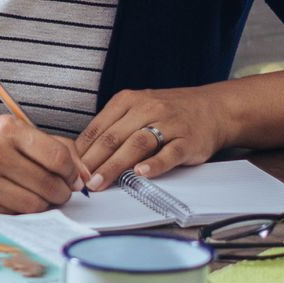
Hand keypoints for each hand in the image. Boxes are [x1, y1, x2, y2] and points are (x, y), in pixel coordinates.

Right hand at [0, 115, 85, 212]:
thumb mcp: (5, 132)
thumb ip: (47, 146)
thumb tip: (83, 173)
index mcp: (5, 129)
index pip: (57, 156)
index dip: (72, 172)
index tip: (72, 178)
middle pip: (49, 185)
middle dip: (59, 194)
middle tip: (55, 192)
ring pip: (33, 205)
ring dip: (41, 206)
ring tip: (33, 197)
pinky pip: (11, 216)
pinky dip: (18, 213)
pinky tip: (9, 202)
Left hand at [75, 87, 230, 189]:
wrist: (213, 108)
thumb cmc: (168, 112)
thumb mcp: (137, 109)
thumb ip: (114, 126)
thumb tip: (85, 152)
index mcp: (128, 101)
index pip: (99, 126)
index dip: (83, 148)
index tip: (71, 166)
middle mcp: (146, 109)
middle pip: (114, 136)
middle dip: (94, 161)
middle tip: (81, 180)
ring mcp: (168, 124)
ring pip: (137, 144)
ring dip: (116, 165)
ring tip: (102, 182)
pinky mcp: (188, 141)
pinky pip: (169, 153)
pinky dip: (155, 164)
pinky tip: (141, 174)